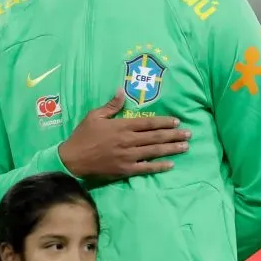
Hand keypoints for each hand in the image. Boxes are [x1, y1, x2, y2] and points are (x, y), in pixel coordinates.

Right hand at [58, 90, 191, 178]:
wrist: (72, 159)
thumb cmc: (83, 136)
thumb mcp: (94, 116)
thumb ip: (111, 105)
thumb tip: (121, 91)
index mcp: (122, 126)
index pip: (148, 123)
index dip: (164, 122)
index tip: (177, 121)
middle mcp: (128, 140)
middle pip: (156, 137)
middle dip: (174, 135)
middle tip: (189, 134)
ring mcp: (128, 156)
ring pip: (154, 151)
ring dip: (171, 148)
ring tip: (185, 146)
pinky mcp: (125, 169)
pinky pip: (146, 168)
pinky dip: (159, 166)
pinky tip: (171, 164)